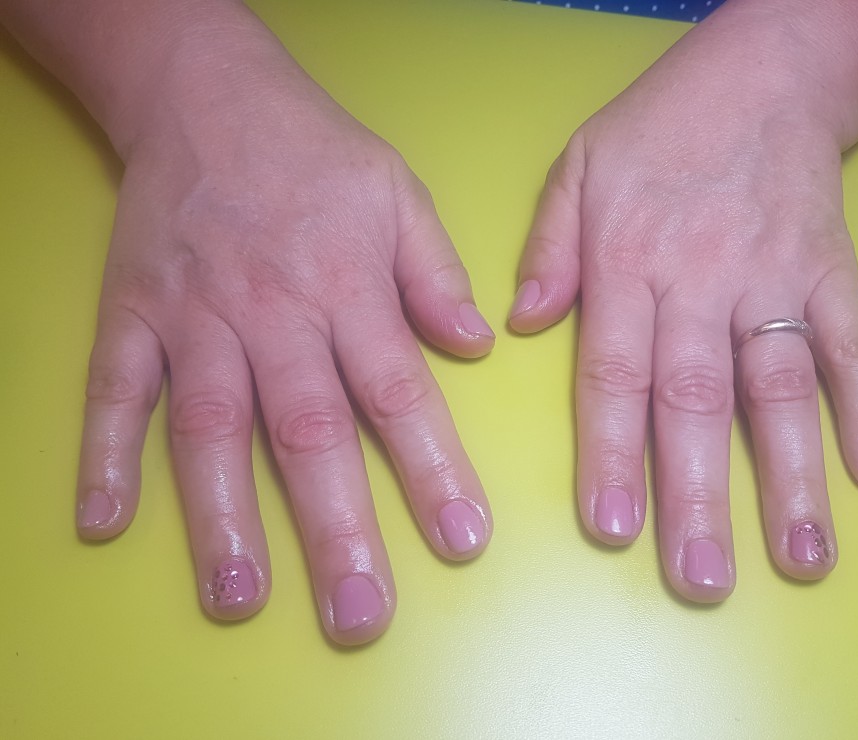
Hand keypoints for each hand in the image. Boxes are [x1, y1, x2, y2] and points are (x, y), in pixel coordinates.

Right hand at [74, 47, 493, 643]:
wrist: (207, 93)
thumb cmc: (316, 152)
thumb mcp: (399, 195)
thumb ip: (436, 275)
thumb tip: (476, 347)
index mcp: (349, 287)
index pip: (400, 394)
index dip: (432, 470)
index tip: (461, 540)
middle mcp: (274, 313)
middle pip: (308, 432)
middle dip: (337, 528)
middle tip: (359, 614)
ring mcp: (195, 316)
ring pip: (212, 426)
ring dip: (224, 516)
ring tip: (239, 596)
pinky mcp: (132, 312)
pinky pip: (114, 388)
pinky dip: (106, 452)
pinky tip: (103, 518)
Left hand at [509, 17, 857, 600]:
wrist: (768, 74)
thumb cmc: (659, 129)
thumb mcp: (577, 167)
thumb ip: (549, 248)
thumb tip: (520, 325)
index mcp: (627, 262)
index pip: (615, 372)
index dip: (613, 453)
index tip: (612, 528)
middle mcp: (700, 281)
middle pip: (698, 400)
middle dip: (699, 494)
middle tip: (701, 579)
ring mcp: (773, 279)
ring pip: (781, 387)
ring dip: (793, 476)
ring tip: (802, 556)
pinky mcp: (832, 273)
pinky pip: (854, 346)